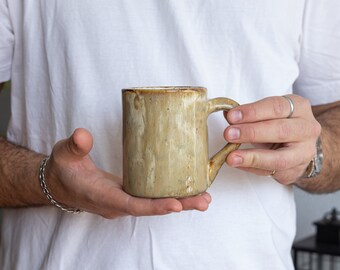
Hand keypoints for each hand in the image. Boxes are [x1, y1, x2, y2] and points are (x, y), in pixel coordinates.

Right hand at [44, 128, 210, 217]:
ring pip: (155, 204)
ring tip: (204, 197)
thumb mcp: (64, 154)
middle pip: (151, 208)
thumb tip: (83, 135)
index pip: (131, 205)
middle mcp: (117, 204)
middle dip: (179, 205)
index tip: (177, 204)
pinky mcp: (129, 194)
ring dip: (180, 202)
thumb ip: (74, 146)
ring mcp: (124, 201)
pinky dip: (170, 196)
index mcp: (103, 197)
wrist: (61, 184)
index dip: (154, 206)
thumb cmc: (64, 170)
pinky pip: (152, 198)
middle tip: (204, 201)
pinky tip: (186, 189)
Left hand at [223, 95, 320, 184]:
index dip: (252, 112)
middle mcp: (307, 130)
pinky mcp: (295, 172)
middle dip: (251, 133)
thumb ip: (248, 113)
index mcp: (300, 108)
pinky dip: (252, 168)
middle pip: (281, 131)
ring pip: (280, 159)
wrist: (300, 145)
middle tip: (229, 134)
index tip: (231, 116)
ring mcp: (304, 153)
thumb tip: (228, 115)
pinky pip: (271, 172)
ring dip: (252, 158)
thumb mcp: (268, 112)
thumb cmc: (280, 124)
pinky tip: (238, 164)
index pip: (277, 107)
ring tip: (231, 157)